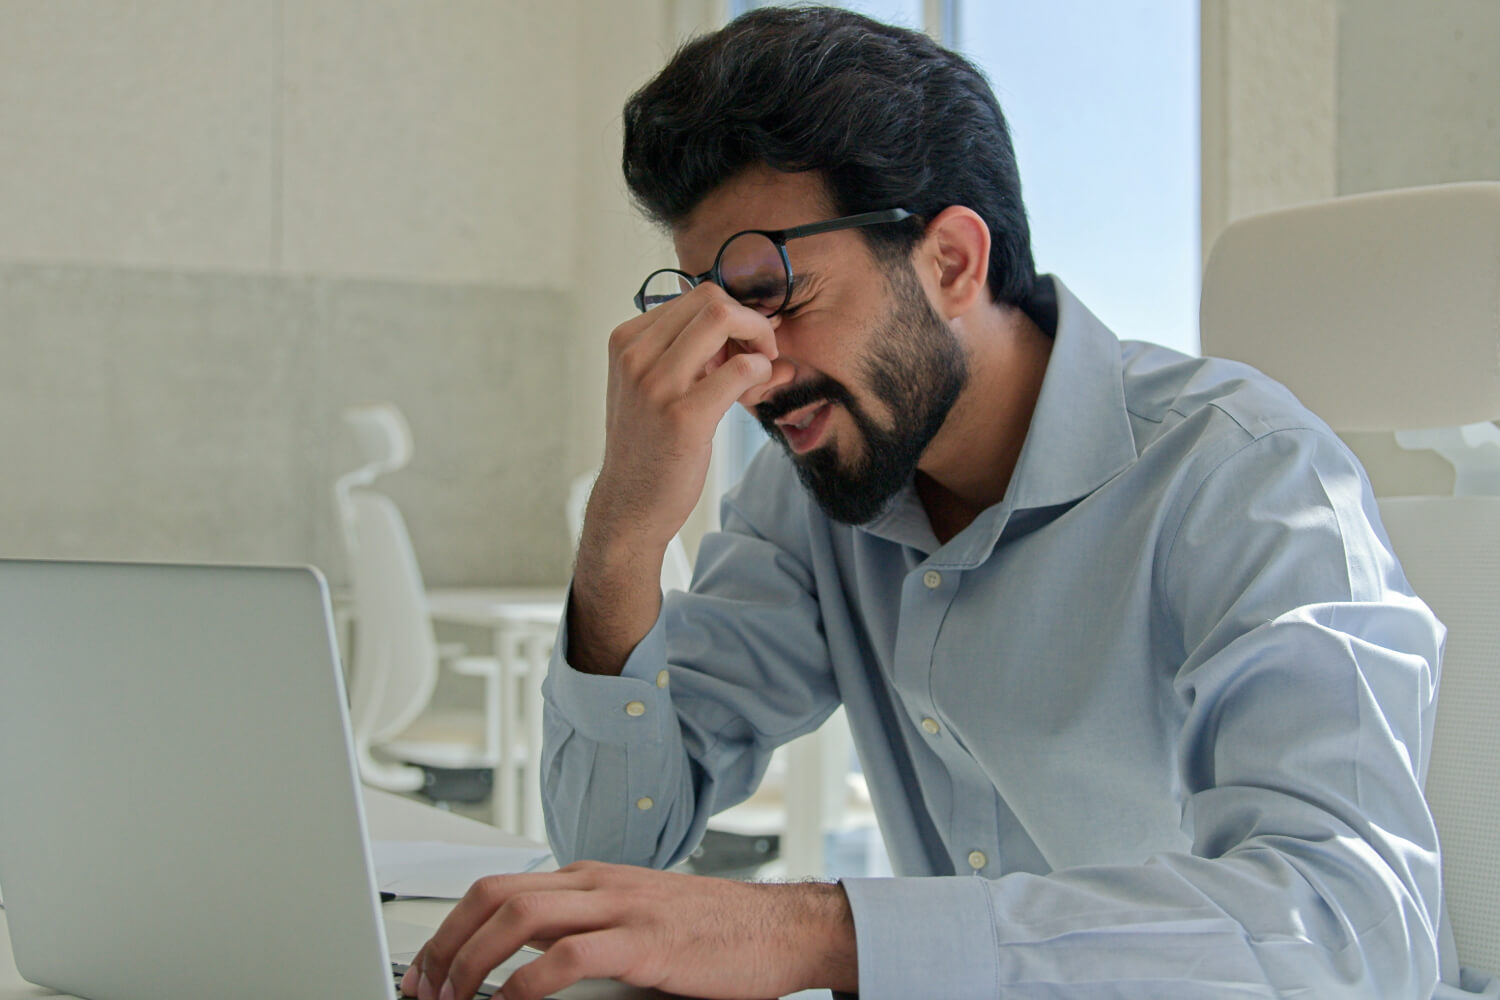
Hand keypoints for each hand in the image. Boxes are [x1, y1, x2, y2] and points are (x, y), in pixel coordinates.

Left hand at [398, 860, 857, 999]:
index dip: (450, 929)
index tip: (427, 970)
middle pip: (493, 895)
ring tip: (455, 998)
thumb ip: (581, 933)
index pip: (497, 888)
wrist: (777, 929)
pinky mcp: (645, 943)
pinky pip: (568, 954)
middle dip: (445, 944)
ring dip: (472, 962)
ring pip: (520, 916)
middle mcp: (597, 884)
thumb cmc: (710, 932)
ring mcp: (621, 909)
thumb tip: (521, 967)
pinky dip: (527, 981)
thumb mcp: (634, 922)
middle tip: (425, 988)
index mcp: (590, 878)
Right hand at [591, 282, 780, 551]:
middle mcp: (636, 356)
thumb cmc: (648, 446)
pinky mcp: (683, 416)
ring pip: (724, 319)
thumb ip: (683, 353)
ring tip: (759, 374)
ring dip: (759, 341)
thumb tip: (743, 325)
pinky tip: (754, 393)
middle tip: (761, 355)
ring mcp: (657, 384)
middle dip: (750, 321)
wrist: (630, 505)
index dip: (732, 316)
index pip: (694, 296)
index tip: (742, 348)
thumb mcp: (649, 386)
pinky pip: (741, 369)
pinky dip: (761, 373)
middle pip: (712, 298)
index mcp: (626, 341)